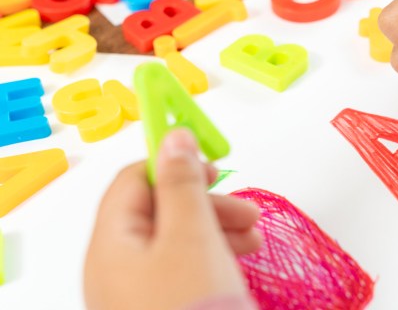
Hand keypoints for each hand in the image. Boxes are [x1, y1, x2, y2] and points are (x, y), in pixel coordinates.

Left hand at [84, 129, 261, 309]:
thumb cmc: (192, 307)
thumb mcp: (191, 236)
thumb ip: (182, 182)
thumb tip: (173, 138)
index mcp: (111, 244)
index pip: (132, 181)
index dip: (171, 163)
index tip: (211, 161)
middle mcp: (117, 267)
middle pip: (159, 211)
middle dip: (206, 202)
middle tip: (244, 206)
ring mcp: (138, 292)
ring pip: (177, 239)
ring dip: (217, 227)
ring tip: (253, 236)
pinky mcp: (162, 306)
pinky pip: (184, 266)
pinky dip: (214, 254)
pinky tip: (240, 259)